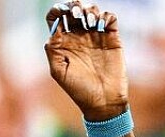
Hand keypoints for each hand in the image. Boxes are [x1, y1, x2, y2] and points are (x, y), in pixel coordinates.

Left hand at [44, 2, 127, 119]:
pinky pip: (109, 17)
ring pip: (92, 10)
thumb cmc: (79, 90)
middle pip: (74, 9)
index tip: (63, 13)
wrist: (103, 101)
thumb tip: (53, 31)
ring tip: (90, 23)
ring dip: (90, 10)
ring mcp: (96, 36)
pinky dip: (105, 16)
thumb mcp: (59, 72)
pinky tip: (101, 26)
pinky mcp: (112, 38)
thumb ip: (53, 50)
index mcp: (63, 43)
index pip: (56, 18)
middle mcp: (79, 37)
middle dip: (74, 6)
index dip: (57, 10)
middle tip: (77, 15)